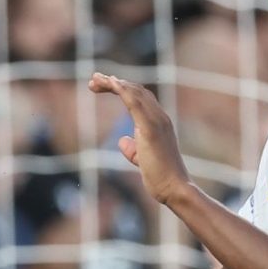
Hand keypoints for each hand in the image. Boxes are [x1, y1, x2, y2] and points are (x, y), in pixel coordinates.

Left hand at [90, 73, 193, 206]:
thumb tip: (122, 140)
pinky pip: (136, 103)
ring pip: (135, 93)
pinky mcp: (151, 129)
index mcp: (158, 122)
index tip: (102, 86)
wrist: (174, 188)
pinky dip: (123, 90)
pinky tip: (111, 83)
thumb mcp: (141, 159)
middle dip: (113, 82)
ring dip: (114, 83)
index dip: (121, 89)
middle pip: (135, 90)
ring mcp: (157, 121)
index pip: (139, 97)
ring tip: (95, 80)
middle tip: (93, 81)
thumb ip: (132, 148)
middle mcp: (160, 117)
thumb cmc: (159, 177)